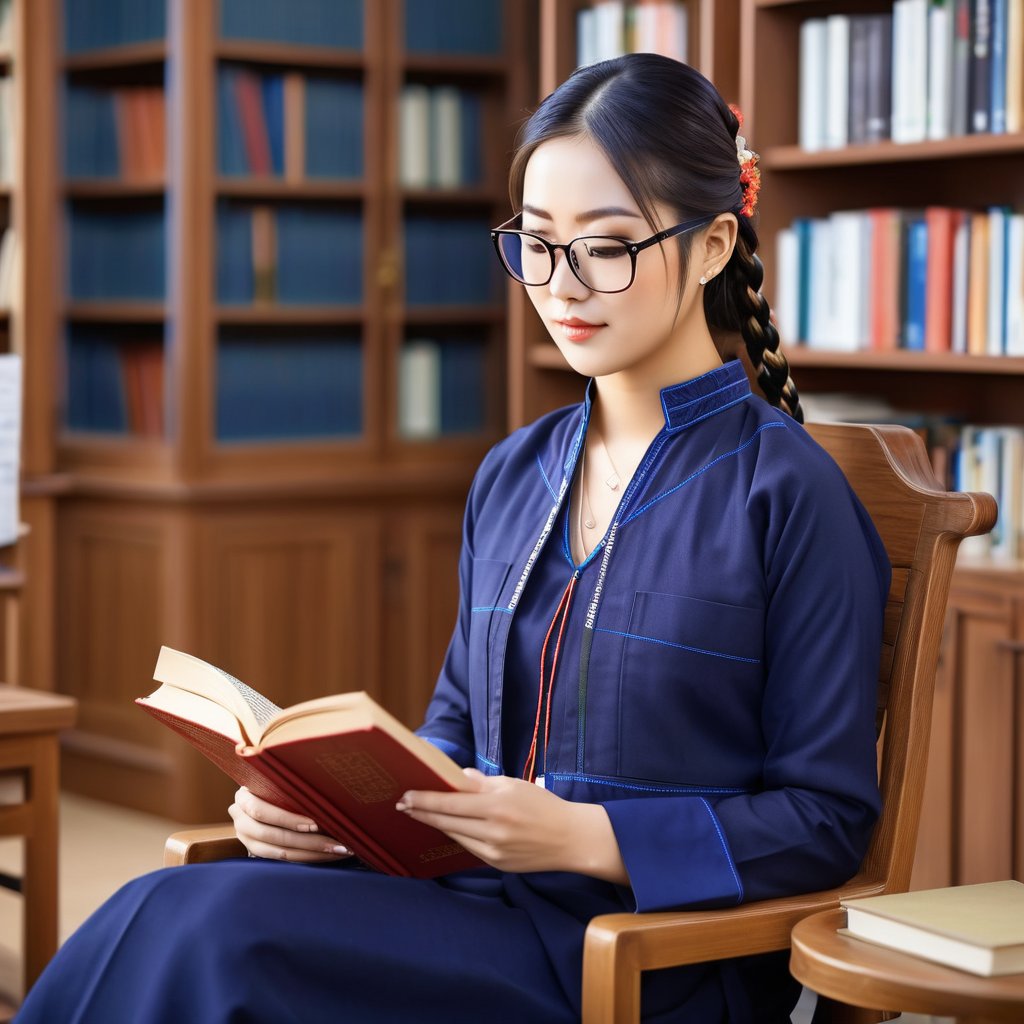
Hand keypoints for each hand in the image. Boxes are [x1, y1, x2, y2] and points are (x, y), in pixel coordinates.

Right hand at [229, 786, 351, 862]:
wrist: (259, 795)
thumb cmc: (274, 783)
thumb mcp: (277, 780)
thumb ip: (290, 786)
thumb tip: (325, 786)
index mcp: (243, 798)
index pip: (262, 811)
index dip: (288, 819)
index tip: (315, 824)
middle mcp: (240, 820)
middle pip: (273, 835)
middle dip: (308, 841)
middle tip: (336, 843)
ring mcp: (246, 838)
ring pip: (279, 852)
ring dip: (311, 854)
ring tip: (337, 851)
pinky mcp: (256, 851)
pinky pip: (282, 859)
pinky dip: (305, 858)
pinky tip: (324, 856)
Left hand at [398, 769, 627, 881]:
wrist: (570, 839)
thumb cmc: (543, 806)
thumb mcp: (514, 785)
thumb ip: (482, 783)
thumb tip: (456, 778)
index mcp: (496, 806)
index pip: (450, 803)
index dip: (425, 800)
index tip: (406, 795)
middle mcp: (492, 831)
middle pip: (447, 821)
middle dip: (423, 812)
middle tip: (403, 804)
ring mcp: (493, 851)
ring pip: (455, 835)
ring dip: (436, 825)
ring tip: (419, 814)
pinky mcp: (497, 864)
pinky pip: (469, 847)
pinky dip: (457, 835)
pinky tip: (447, 828)